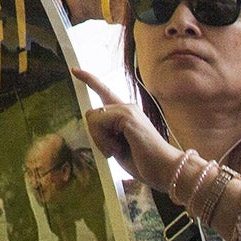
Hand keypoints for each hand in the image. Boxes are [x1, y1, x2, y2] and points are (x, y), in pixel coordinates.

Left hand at [72, 68, 184, 195]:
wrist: (165, 170)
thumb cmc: (144, 162)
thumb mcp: (118, 146)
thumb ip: (106, 133)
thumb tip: (91, 123)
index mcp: (125, 113)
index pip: (104, 91)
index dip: (89, 80)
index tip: (75, 70)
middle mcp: (126, 107)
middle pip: (92, 114)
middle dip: (96, 136)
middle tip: (113, 151)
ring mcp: (127, 110)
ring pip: (93, 118)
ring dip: (100, 140)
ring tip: (118, 150)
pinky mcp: (127, 116)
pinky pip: (98, 124)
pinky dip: (103, 140)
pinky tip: (118, 149)